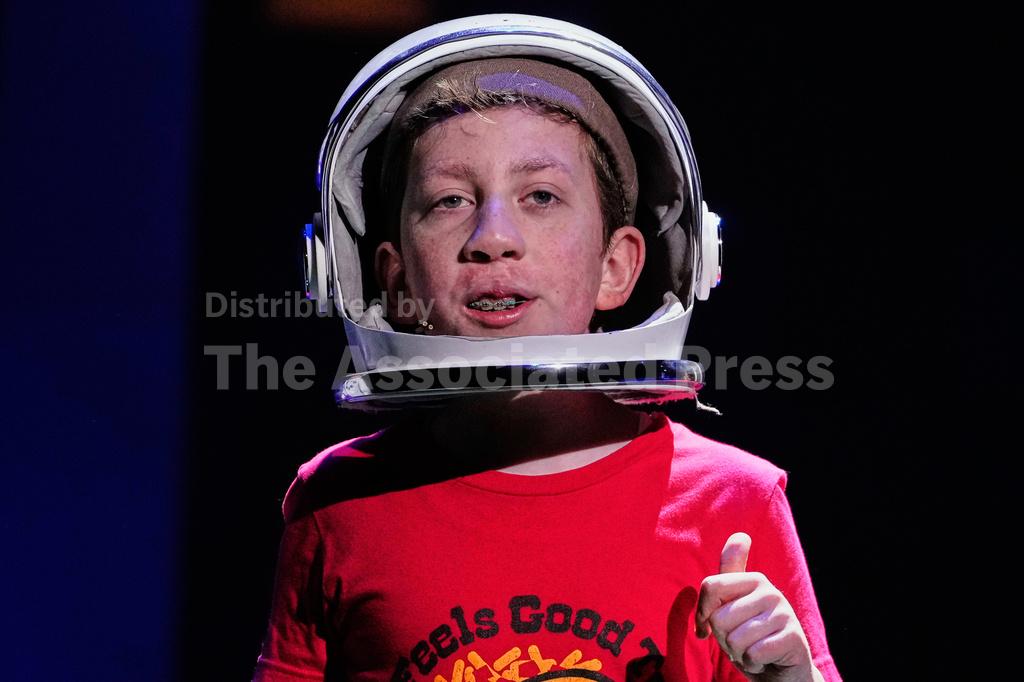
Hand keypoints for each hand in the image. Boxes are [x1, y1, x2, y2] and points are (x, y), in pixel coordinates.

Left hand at [695, 533, 821, 681]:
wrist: (781, 671)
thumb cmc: (750, 636)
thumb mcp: (733, 603)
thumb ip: (730, 572)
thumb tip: (740, 535)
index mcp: (754, 580)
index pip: (710, 586)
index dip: (702, 613)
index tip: (707, 625)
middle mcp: (771, 592)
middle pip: (720, 617)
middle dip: (723, 639)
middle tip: (740, 641)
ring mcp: (785, 614)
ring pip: (735, 639)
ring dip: (738, 653)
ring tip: (752, 649)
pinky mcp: (793, 639)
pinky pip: (752, 654)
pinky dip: (753, 663)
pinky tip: (764, 660)